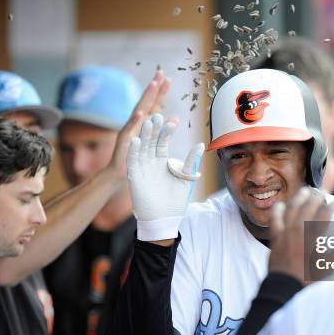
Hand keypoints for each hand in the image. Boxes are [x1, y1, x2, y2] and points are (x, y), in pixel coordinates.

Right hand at [108, 69, 171, 180]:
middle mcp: (136, 124)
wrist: (119, 175)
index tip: (167, 78)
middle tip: (161, 73)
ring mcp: (129, 131)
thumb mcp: (155, 144)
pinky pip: (129, 131)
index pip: (155, 105)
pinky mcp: (124, 142)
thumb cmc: (137, 159)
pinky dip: (134, 122)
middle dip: (154, 89)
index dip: (160, 92)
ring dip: (145, 98)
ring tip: (152, 85)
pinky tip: (140, 113)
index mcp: (145, 125)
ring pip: (139, 112)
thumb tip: (176, 117)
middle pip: (147, 103)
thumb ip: (164, 130)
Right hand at [127, 114, 204, 240]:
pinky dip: (134, 151)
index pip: (163, 141)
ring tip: (148, 122)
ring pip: (142, 148)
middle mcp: (150, 162)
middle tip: (158, 115)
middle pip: (151, 141)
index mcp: (162, 161)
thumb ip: (192, 161)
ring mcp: (141, 169)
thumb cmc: (175, 201)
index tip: (173, 120)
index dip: (167, 131)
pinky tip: (136, 140)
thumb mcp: (186, 177)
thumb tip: (200, 144)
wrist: (164, 219)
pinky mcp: (134, 177)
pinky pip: (132, 161)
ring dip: (144, 135)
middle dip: (155, 129)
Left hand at [268, 187, 333, 282]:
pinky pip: (275, 220)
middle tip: (322, 192)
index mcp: (314, 235)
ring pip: (292, 209)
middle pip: (308, 207)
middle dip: (317, 197)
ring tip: (305, 191)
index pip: (325, 214)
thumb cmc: (309, 277)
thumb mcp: (330, 263)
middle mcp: (299, 230)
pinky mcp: (276, 238)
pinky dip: (277, 211)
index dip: (332, 205)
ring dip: (299, 198)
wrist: (286, 286)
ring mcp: (286, 232)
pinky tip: (280, 205)